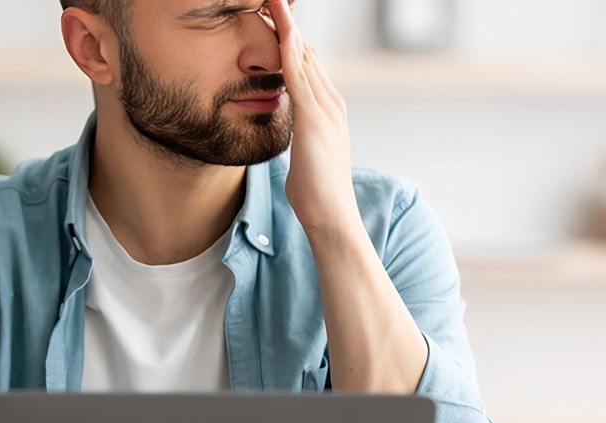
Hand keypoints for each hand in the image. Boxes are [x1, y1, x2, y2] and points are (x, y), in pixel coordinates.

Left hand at [267, 0, 360, 238]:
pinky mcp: (314, 119)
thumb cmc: (316, 194)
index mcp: (328, 110)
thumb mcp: (305, 155)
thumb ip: (301, 137)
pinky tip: (280, 28)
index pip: (308, 65)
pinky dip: (288, 47)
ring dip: (288, 26)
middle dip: (288, 24)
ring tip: (273, 0)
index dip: (291, 40)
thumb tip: (292, 132)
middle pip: (307, 52)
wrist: (332, 218)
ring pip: (304, 55)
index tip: (274, 19)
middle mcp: (331, 103)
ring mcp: (325, 109)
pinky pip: (298, 74)